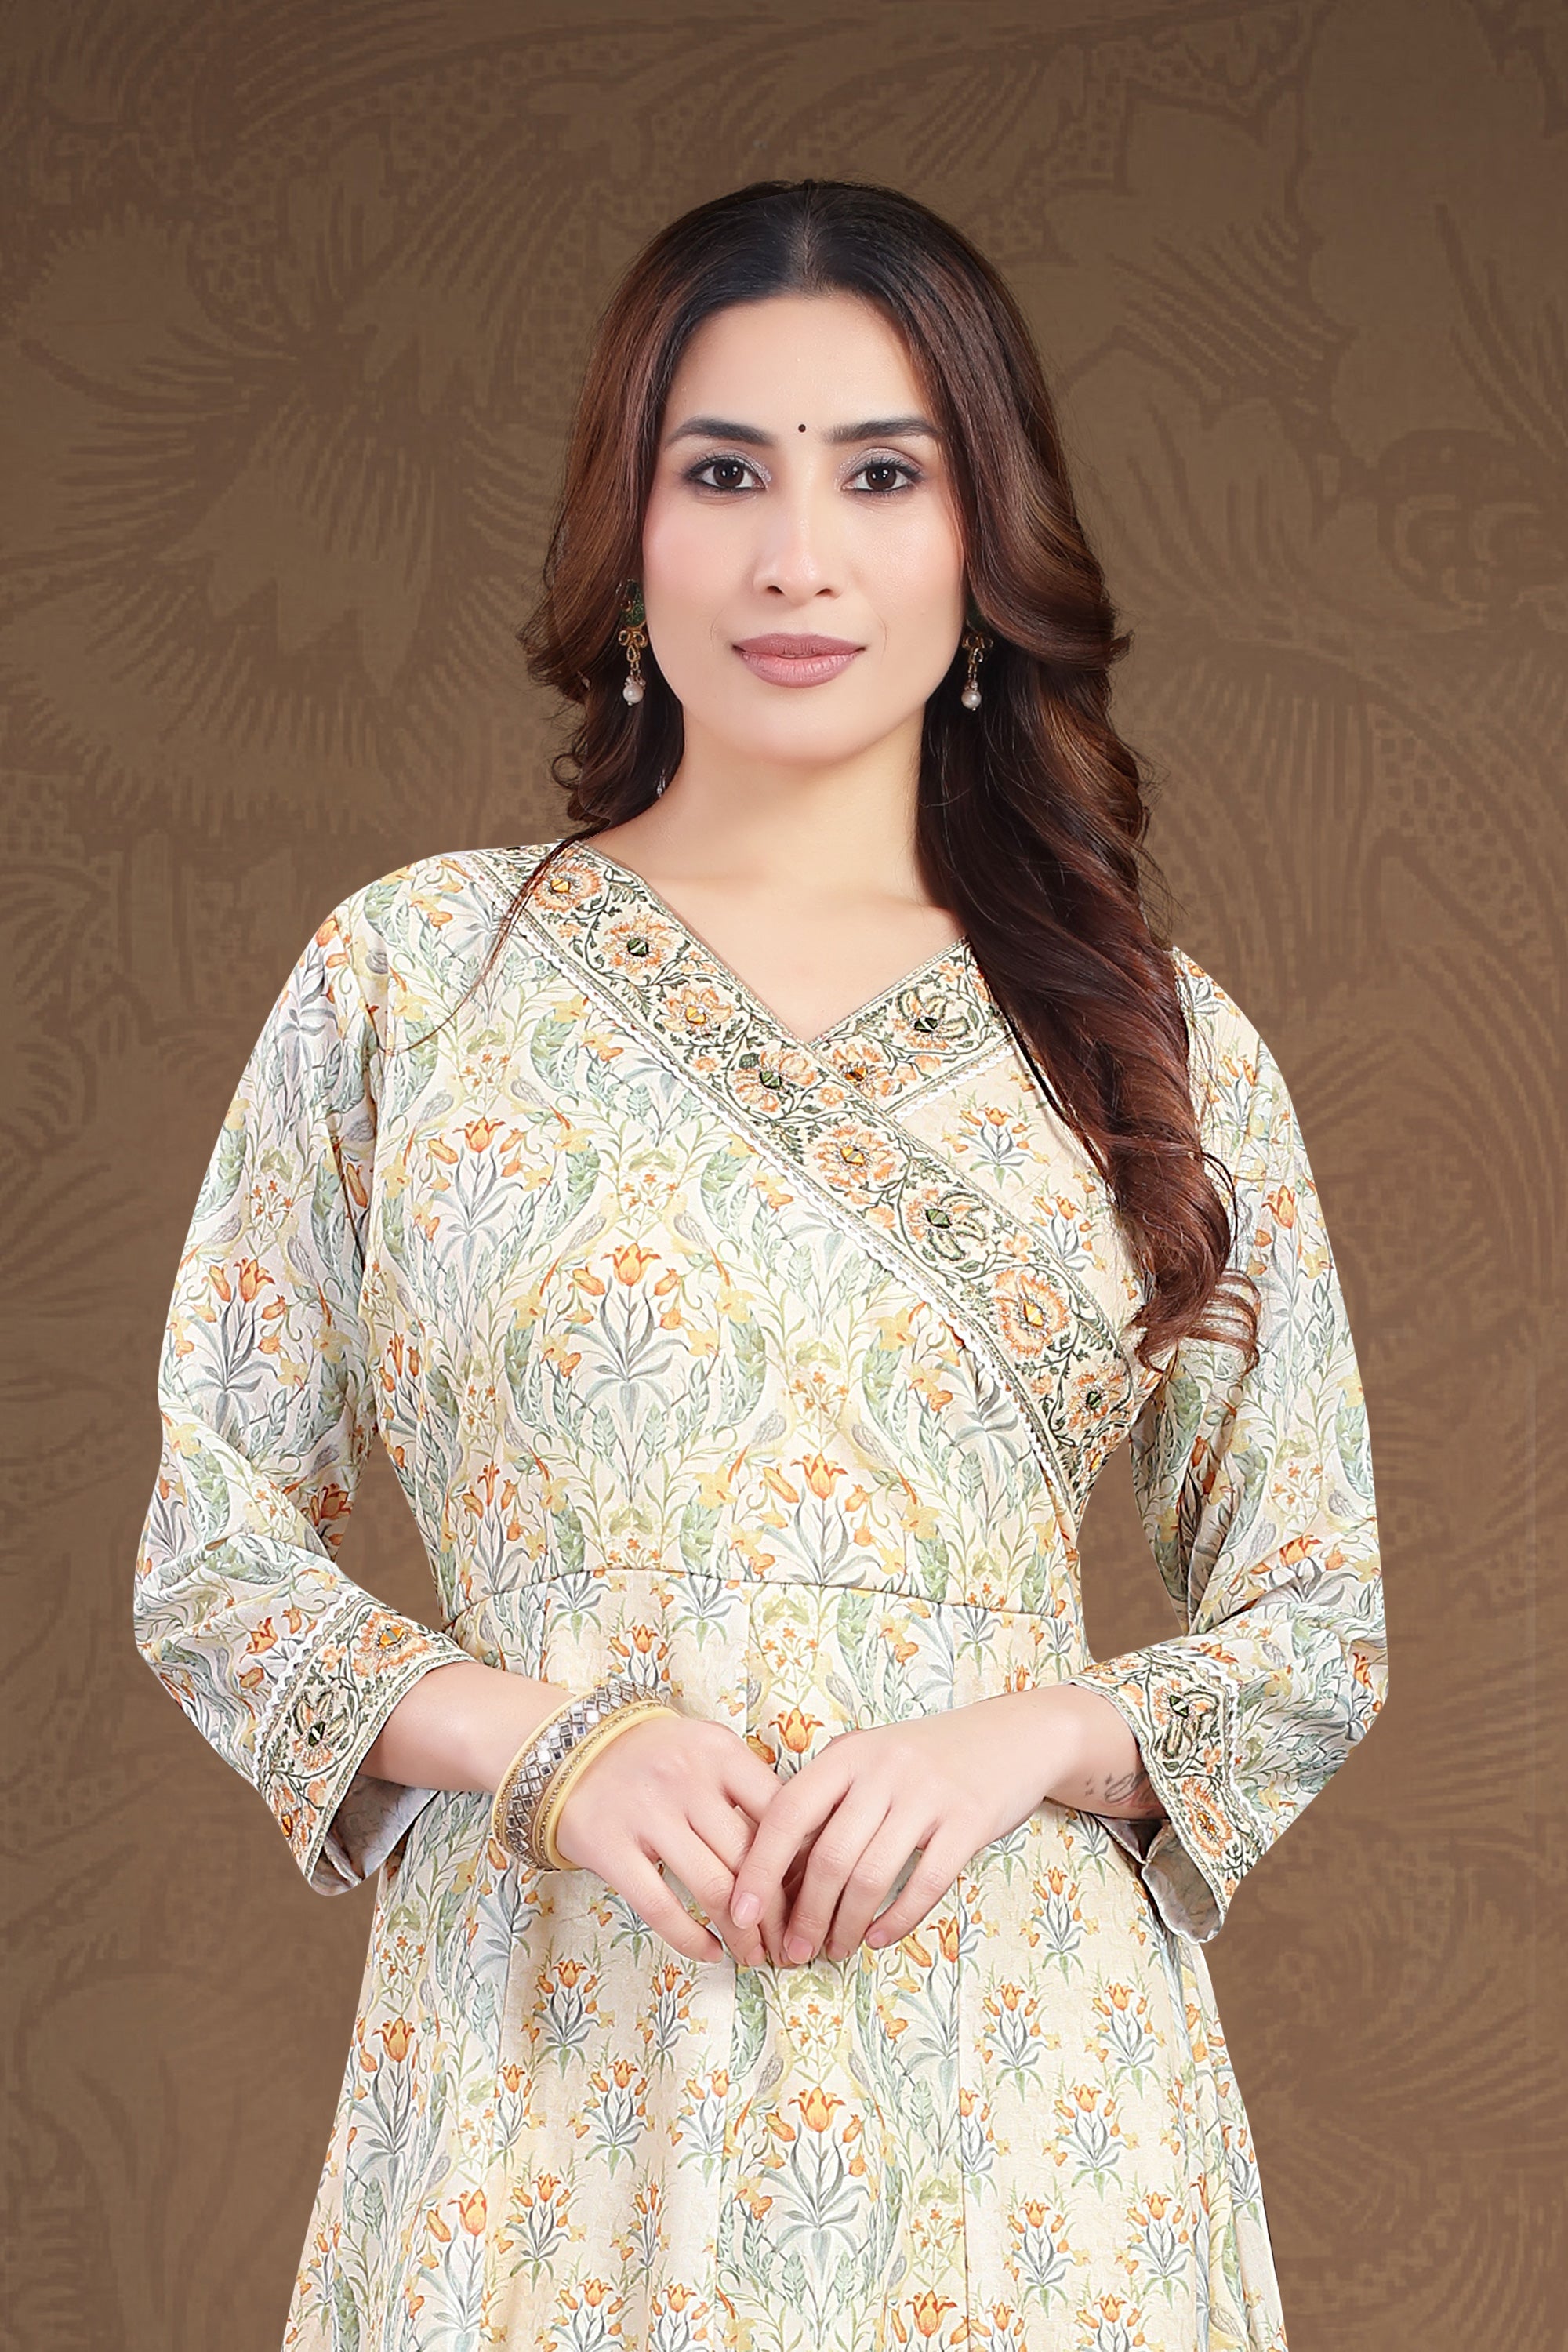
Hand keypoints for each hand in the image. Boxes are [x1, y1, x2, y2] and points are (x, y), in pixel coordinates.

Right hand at [550, 1713, 788, 1968]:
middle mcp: (686, 1779)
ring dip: (742, 1933)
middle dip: (777, 1912)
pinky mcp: (609, 1847)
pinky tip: (710, 1952)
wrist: (567, 1749)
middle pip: (750, 1858)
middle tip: (787, 1942)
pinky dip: (692, 1939)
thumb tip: (800, 1853)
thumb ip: (747, 1789)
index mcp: (719, 1752)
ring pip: (714, 1887)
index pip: (780, 1812)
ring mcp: (646, 1813)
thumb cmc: (654, 1758)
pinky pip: (661, 1906)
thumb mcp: (705, 1752)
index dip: (799, 1861)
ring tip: (754, 1955)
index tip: (810, 1895)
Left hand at [727, 1686, 1128, 1964]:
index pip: (787, 1813)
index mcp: (848, 1754)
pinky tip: (879, 1939)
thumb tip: (775, 1875)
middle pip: (829, 1856)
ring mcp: (928, 1795)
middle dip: (804, 1914)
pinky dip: (897, 1920)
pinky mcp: (969, 1822)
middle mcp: (883, 1770)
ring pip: (872, 1876)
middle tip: (792, 1951)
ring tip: (834, 1950)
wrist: (1012, 1736)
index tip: (740, 1913)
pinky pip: (925, 1884)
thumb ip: (827, 1804)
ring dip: (846, 1925)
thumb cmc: (923, 1759)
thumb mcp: (869, 1762)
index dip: (758, 1867)